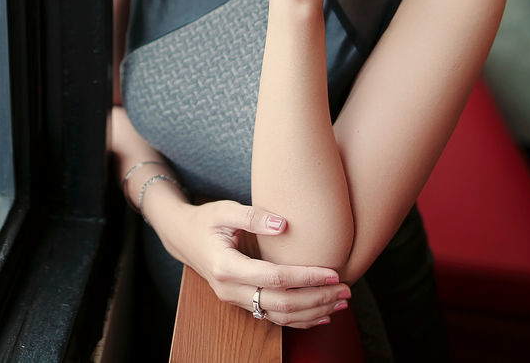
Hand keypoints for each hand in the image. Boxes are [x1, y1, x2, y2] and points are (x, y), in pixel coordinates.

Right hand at [157, 199, 351, 328]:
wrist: (183, 238)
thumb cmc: (206, 220)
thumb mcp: (224, 210)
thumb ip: (253, 216)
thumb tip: (284, 225)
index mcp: (226, 266)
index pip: (274, 278)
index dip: (306, 277)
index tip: (333, 272)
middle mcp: (230, 289)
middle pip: (281, 304)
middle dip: (317, 299)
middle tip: (346, 290)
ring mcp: (235, 300)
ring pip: (279, 316)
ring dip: (313, 312)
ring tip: (341, 302)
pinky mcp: (241, 303)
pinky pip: (273, 318)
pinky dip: (300, 320)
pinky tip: (322, 314)